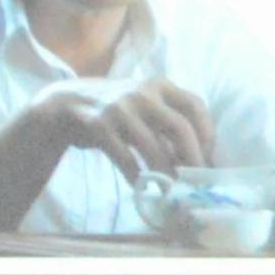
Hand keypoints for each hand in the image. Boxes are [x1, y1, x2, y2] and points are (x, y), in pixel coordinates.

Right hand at [27, 75, 222, 185]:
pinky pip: (123, 155)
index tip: (208, 158)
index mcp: (161, 86)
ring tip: (171, 188)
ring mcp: (119, 107)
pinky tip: (141, 186)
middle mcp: (142, 92)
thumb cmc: (119, 112)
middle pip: (179, 127)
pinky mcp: (98, 123)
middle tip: (196, 180)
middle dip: (192, 157)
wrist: (66, 103)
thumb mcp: (148, 107)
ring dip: (164, 171)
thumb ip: (171, 126)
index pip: (196, 106)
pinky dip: (135, 174)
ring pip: (151, 145)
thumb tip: (202, 162)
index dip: (207, 134)